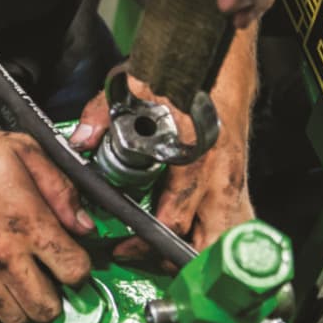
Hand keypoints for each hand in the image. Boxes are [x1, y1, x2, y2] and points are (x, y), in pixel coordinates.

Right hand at [0, 121, 95, 322]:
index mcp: (29, 221)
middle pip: (48, 307)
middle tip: (42, 277)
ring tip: (13, 285)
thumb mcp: (20, 150)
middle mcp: (4, 254)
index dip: (77, 266)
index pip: (76, 271)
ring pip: (16, 320)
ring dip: (20, 306)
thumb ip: (60, 187)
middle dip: (52, 294)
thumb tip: (83, 224)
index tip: (66, 259)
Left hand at [70, 76, 254, 255]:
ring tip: (173, 258)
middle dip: (182, 260)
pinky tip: (199, 244)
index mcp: (194, 156)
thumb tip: (80, 140)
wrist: (224, 60)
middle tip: (151, 263)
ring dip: (206, 254)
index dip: (148, 241)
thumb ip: (101, 113)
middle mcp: (221, 175)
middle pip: (213, 240)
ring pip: (233, 236)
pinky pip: (240, 220)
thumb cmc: (182, 75)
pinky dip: (223, 239)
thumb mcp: (132, 86)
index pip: (176, 216)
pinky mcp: (242, 180)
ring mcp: (237, 180)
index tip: (125, 248)